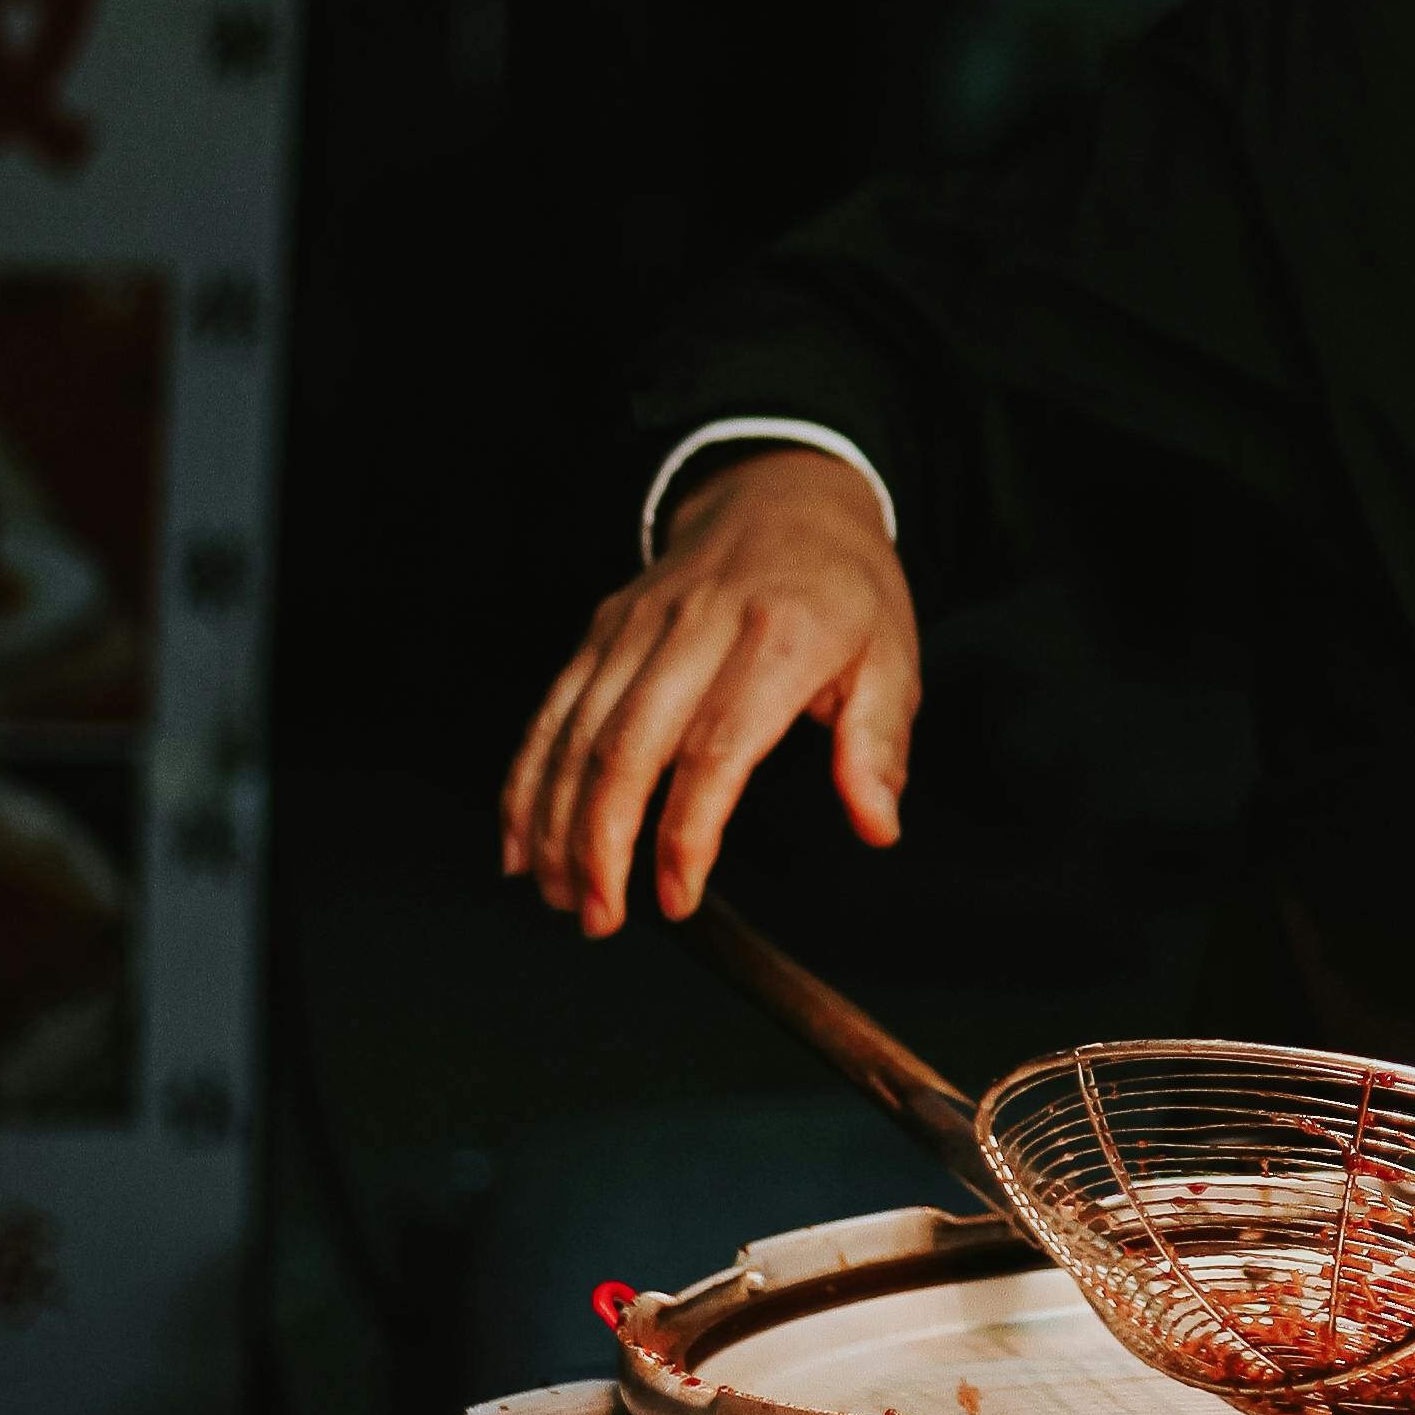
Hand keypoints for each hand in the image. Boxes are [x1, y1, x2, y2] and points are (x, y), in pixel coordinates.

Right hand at [500, 450, 919, 938]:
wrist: (784, 496)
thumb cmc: (843, 592)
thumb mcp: (892, 658)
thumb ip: (878, 745)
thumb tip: (878, 824)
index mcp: (779, 639)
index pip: (716, 748)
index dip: (686, 832)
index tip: (677, 897)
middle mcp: (696, 628)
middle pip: (627, 744)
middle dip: (599, 842)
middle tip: (600, 918)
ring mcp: (638, 625)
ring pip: (576, 732)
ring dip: (555, 822)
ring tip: (561, 897)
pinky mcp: (603, 629)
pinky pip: (552, 710)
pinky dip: (526, 779)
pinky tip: (521, 844)